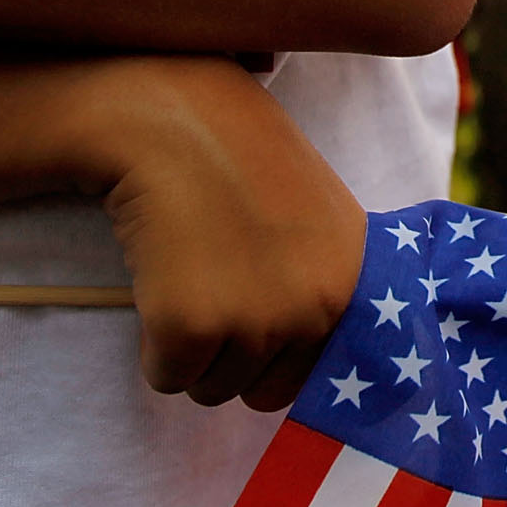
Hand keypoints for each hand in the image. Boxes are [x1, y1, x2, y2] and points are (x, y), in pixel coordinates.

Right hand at [78, 56, 366, 409]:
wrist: (171, 117)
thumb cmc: (233, 157)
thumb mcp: (315, 216)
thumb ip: (321, 285)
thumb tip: (301, 371)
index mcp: (353, 280)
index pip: (320, 372)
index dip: (276, 347)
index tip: (250, 306)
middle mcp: (318, 306)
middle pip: (262, 390)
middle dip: (229, 356)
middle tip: (209, 283)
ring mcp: (258, 321)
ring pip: (211, 387)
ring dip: (190, 349)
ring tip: (187, 272)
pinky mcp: (193, 328)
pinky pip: (167, 377)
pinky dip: (153, 345)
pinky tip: (158, 279)